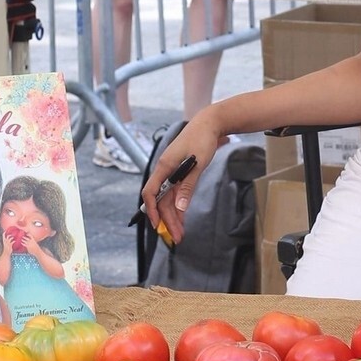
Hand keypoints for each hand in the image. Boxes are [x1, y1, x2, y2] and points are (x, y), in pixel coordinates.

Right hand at [140, 110, 225, 244]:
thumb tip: (180, 208)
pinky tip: (182, 217)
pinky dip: (179, 205)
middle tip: (176, 236)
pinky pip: (176, 193)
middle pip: (161, 200)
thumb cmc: (202, 140)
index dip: (151, 209)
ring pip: (169, 198)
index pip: (150, 192)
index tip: (156, 224)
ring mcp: (172, 172)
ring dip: (173, 215)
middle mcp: (165, 170)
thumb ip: (188, 186)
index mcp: (164, 167)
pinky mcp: (181, 172)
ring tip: (180, 232)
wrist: (209, 123)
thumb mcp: (197, 164)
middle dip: (167, 219)